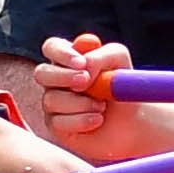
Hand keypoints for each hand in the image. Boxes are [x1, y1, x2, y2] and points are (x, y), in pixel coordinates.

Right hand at [30, 36, 167, 156]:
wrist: (132, 122)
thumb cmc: (122, 86)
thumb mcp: (120, 61)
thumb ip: (102, 56)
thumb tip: (84, 65)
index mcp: (67, 59)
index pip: (52, 48)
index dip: (61, 53)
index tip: (82, 63)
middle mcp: (56, 79)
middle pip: (41, 73)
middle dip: (63, 77)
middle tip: (86, 81)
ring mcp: (53, 103)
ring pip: (51, 100)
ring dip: (81, 103)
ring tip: (102, 106)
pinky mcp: (56, 125)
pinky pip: (58, 122)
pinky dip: (82, 120)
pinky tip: (98, 120)